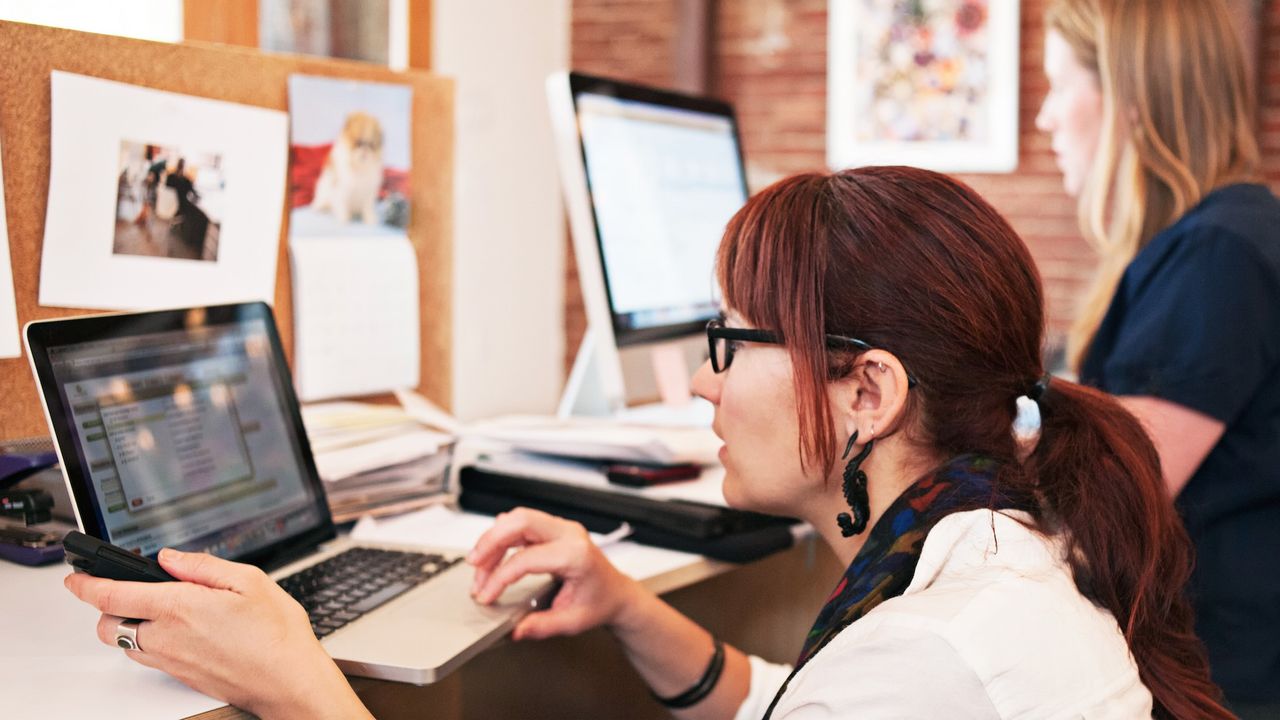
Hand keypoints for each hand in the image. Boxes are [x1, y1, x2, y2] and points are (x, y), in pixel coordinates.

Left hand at [65, 549, 368, 719]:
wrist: (288, 680)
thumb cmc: (276, 634)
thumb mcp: (249, 581)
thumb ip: (202, 566)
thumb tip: (171, 558)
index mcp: (180, 607)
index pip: (113, 594)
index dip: (86, 583)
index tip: (77, 576)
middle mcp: (167, 637)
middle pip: (106, 624)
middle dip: (106, 605)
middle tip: (125, 590)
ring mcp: (170, 660)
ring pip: (123, 643)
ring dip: (126, 625)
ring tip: (153, 609)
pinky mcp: (179, 675)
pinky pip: (145, 657)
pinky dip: (146, 641)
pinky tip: (173, 630)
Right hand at [468, 508, 644, 640]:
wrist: (617, 593)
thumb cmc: (600, 602)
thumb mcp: (573, 621)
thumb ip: (543, 626)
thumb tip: (515, 629)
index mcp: (575, 554)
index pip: (526, 558)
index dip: (500, 577)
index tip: (487, 595)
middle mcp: (569, 534)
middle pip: (520, 521)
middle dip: (490, 542)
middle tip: (474, 565)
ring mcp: (562, 528)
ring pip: (518, 518)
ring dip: (494, 539)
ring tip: (479, 566)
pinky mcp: (554, 529)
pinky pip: (523, 523)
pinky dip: (503, 536)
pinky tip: (492, 554)